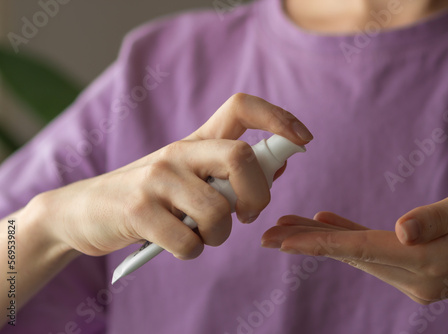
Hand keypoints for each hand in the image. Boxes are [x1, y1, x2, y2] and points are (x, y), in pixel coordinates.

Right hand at [33, 93, 312, 259]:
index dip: (279, 117)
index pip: (242, 106)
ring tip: (203, 235)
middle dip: (258, 194)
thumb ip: (231, 170)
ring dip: (220, 235)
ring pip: (218, 211)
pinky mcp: (137, 211)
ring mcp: (156, 179)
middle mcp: (179, 152)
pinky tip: (178, 244)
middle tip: (248, 214)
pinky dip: (192, 252)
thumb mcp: (190, 176)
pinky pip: (189, 243)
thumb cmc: (152, 196)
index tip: (303, 139)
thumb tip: (281, 164)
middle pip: (240, 157)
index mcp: (196, 141)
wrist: (85, 210)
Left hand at [261, 181, 447, 303]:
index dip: (314, 243)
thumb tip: (398, 230)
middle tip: (265, 234)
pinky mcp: (421, 270)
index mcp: (428, 261)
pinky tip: (328, 222)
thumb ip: (439, 217)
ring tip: (286, 228)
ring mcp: (418, 278)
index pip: (357, 250)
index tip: (277, 240)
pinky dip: (350, 238)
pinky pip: (376, 253)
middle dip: (306, 243)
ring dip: (323, 240)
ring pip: (358, 254)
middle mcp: (417, 277)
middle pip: (350, 254)